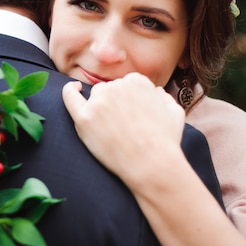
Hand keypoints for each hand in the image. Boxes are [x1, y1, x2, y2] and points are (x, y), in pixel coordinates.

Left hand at [62, 72, 185, 185]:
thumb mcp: (175, 112)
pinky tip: (73, 89)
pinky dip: (70, 90)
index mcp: (137, 81)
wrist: (151, 165)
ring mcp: (99, 102)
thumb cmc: (165, 142)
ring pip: (95, 96)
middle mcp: (116, 87)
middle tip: (124, 126)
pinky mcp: (84, 118)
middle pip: (109, 89)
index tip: (132, 115)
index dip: (129, 101)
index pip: (126, 84)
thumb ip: (165, 97)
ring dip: (100, 106)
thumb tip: (156, 92)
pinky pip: (70, 97)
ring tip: (112, 128)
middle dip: (115, 103)